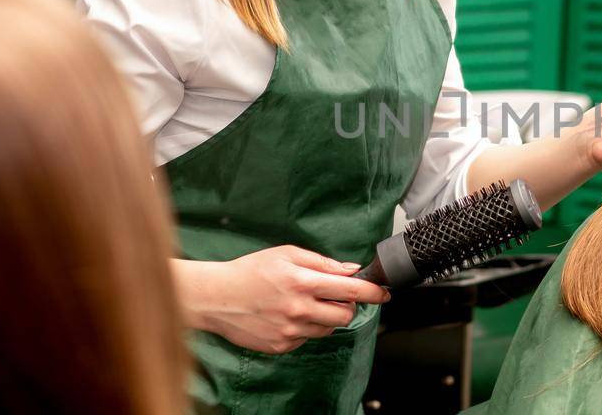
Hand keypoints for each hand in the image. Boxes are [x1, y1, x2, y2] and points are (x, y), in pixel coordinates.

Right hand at [173, 246, 389, 353]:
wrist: (216, 298)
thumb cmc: (250, 271)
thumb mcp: (286, 255)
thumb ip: (322, 263)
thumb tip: (351, 270)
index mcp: (302, 282)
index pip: (351, 291)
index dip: (373, 292)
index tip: (385, 293)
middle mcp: (299, 309)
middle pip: (345, 315)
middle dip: (347, 305)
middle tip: (333, 295)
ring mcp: (290, 331)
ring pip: (328, 328)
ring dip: (325, 316)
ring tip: (303, 303)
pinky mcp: (282, 346)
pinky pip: (307, 338)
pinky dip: (306, 327)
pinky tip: (287, 315)